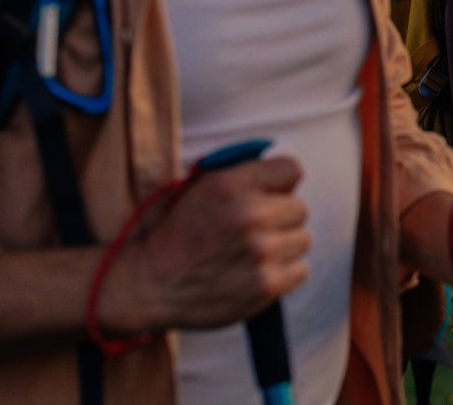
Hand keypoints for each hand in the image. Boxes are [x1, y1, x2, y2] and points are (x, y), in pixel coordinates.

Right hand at [102, 156, 310, 335]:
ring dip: (282, 247)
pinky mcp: (266, 283)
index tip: (269, 196)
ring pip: (302, 239)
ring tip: (251, 255)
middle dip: (280, 219)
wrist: (149, 284)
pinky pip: (300, 270)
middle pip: (300, 208)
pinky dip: (284, 273)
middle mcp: (251, 214)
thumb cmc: (177, 234)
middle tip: (253, 232)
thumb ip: (242, 176)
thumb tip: (287, 177)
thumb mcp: (199, 188)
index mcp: (233, 184)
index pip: (292, 169)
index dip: (280, 184)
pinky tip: (255, 273)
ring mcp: (261, 251)